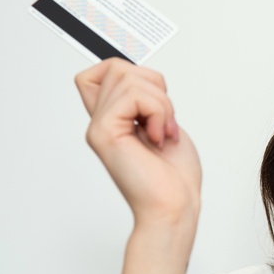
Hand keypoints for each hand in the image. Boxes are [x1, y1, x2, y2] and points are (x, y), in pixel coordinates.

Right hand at [76, 58, 200, 229]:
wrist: (175, 206)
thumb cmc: (174, 177)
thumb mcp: (163, 125)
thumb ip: (146, 101)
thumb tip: (142, 77)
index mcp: (113, 120)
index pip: (100, 71)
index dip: (131, 73)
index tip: (154, 104)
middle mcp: (101, 122)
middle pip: (118, 67)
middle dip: (156, 89)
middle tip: (164, 124)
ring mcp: (99, 127)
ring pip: (128, 77)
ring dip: (161, 104)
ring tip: (162, 133)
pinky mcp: (104, 132)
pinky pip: (134, 95)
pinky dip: (158, 113)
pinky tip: (158, 138)